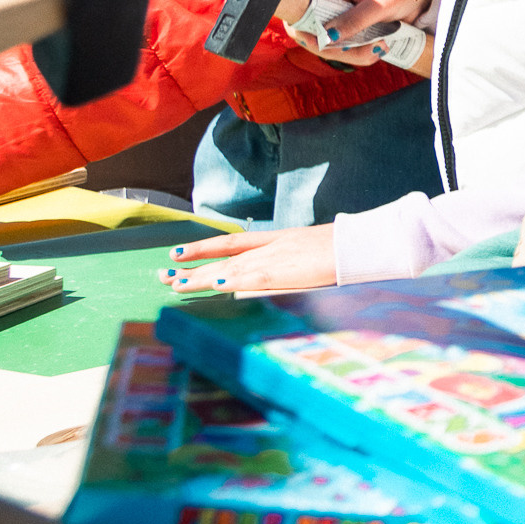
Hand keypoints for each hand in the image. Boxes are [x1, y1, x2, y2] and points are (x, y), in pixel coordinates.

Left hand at [160, 224, 338, 292]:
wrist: (361, 243)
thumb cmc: (345, 249)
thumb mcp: (313, 249)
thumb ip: (292, 258)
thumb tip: (276, 270)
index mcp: (278, 239)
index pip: (232, 243)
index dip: (203, 248)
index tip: (178, 253)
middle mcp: (270, 247)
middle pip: (222, 256)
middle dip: (191, 266)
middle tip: (162, 274)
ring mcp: (276, 258)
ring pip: (229, 267)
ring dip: (200, 276)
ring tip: (173, 283)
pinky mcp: (286, 271)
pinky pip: (252, 277)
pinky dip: (231, 280)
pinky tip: (211, 284)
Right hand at [305, 0, 437, 41]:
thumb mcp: (382, 3)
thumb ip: (356, 19)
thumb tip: (327, 37)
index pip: (299, 9)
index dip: (301, 28)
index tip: (323, 43)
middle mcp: (333, 4)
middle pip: (313, 35)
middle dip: (336, 50)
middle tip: (368, 50)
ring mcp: (342, 18)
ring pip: (331, 46)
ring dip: (354, 54)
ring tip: (382, 48)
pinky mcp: (354, 31)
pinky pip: (347, 49)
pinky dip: (362, 54)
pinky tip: (382, 48)